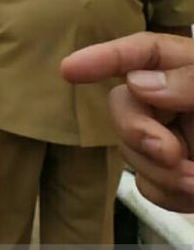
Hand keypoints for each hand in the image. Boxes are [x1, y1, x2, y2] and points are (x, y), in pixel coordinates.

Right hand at [62, 32, 193, 211]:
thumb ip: (193, 82)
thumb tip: (140, 83)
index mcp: (192, 69)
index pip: (142, 53)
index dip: (103, 58)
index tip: (68, 71)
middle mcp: (177, 102)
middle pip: (126, 106)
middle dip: (139, 133)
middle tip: (171, 155)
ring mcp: (177, 141)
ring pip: (132, 153)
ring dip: (161, 174)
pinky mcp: (180, 179)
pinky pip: (149, 188)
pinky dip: (168, 196)